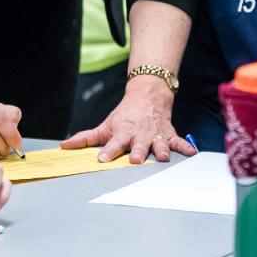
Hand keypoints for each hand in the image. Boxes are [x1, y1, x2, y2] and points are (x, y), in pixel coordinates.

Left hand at [61, 82, 196, 162]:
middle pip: (138, 145)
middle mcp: (140, 135)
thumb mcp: (105, 125)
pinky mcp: (168, 134)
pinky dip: (185, 146)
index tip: (102, 159)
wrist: (147, 96)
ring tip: (164, 158)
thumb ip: (86, 138)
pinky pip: (179, 141)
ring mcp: (155, 135)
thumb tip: (65, 147)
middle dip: (137, 152)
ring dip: (162, 151)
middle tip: (135, 160)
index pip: (113, 143)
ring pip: (159, 144)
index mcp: (123, 133)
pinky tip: (191, 153)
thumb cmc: (125, 116)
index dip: (108, 151)